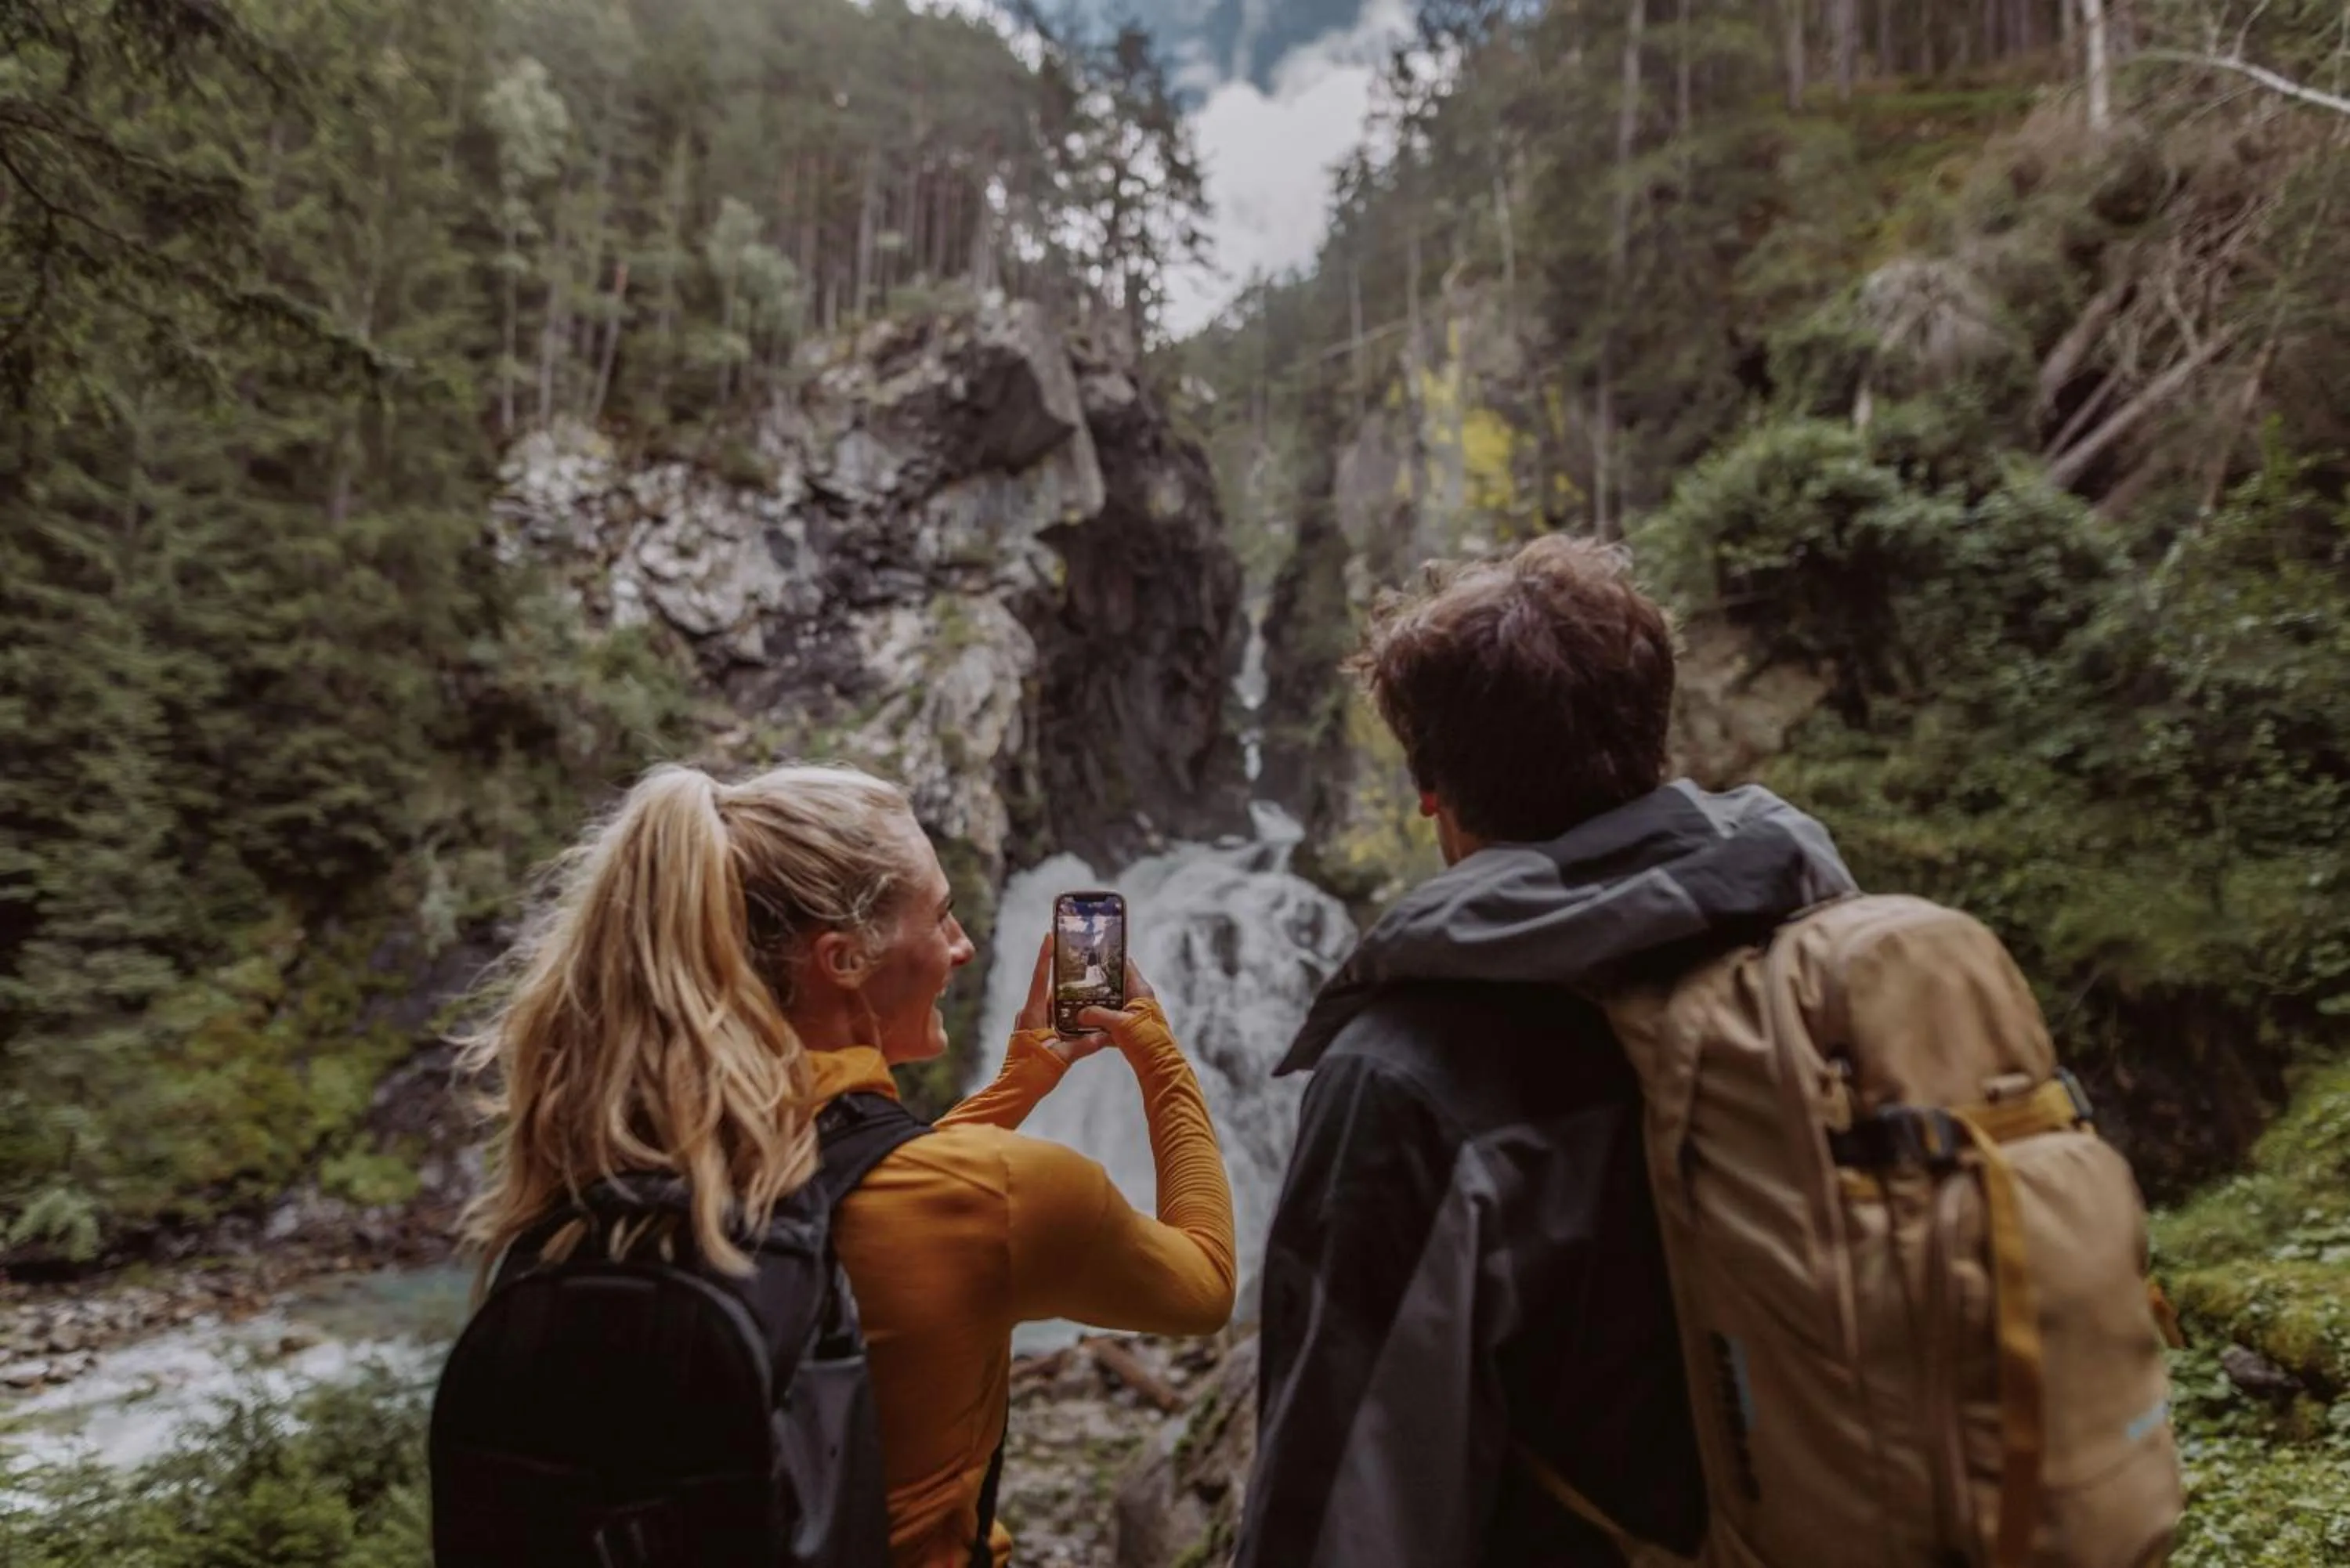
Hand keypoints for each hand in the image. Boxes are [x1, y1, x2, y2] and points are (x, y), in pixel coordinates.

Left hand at [1013, 931, 1157, 1064]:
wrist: (1014, 1092)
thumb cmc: (1032, 1074)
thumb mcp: (1062, 1058)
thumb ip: (1085, 1045)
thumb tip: (1106, 1035)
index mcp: (1032, 1013)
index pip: (1040, 978)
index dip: (1045, 956)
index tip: (1049, 936)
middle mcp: (1029, 1013)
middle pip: (1048, 987)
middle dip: (1064, 974)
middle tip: (1081, 957)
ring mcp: (1031, 1022)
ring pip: (1052, 1002)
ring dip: (1068, 994)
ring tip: (1088, 982)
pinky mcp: (1035, 1032)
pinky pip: (1052, 1014)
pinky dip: (1065, 1010)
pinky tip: (1081, 1010)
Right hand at [1072, 957, 1157, 1045]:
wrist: (1160, 1068)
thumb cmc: (1147, 1041)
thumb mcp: (1120, 1024)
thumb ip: (1098, 1015)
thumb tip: (1079, 1013)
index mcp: (1140, 990)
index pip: (1125, 965)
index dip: (1109, 959)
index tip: (1090, 956)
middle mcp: (1138, 999)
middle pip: (1114, 985)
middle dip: (1096, 984)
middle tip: (1075, 980)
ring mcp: (1133, 1015)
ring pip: (1111, 1004)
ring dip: (1096, 1005)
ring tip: (1074, 1000)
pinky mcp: (1129, 1030)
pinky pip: (1110, 1021)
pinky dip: (1099, 1023)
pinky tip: (1082, 1025)